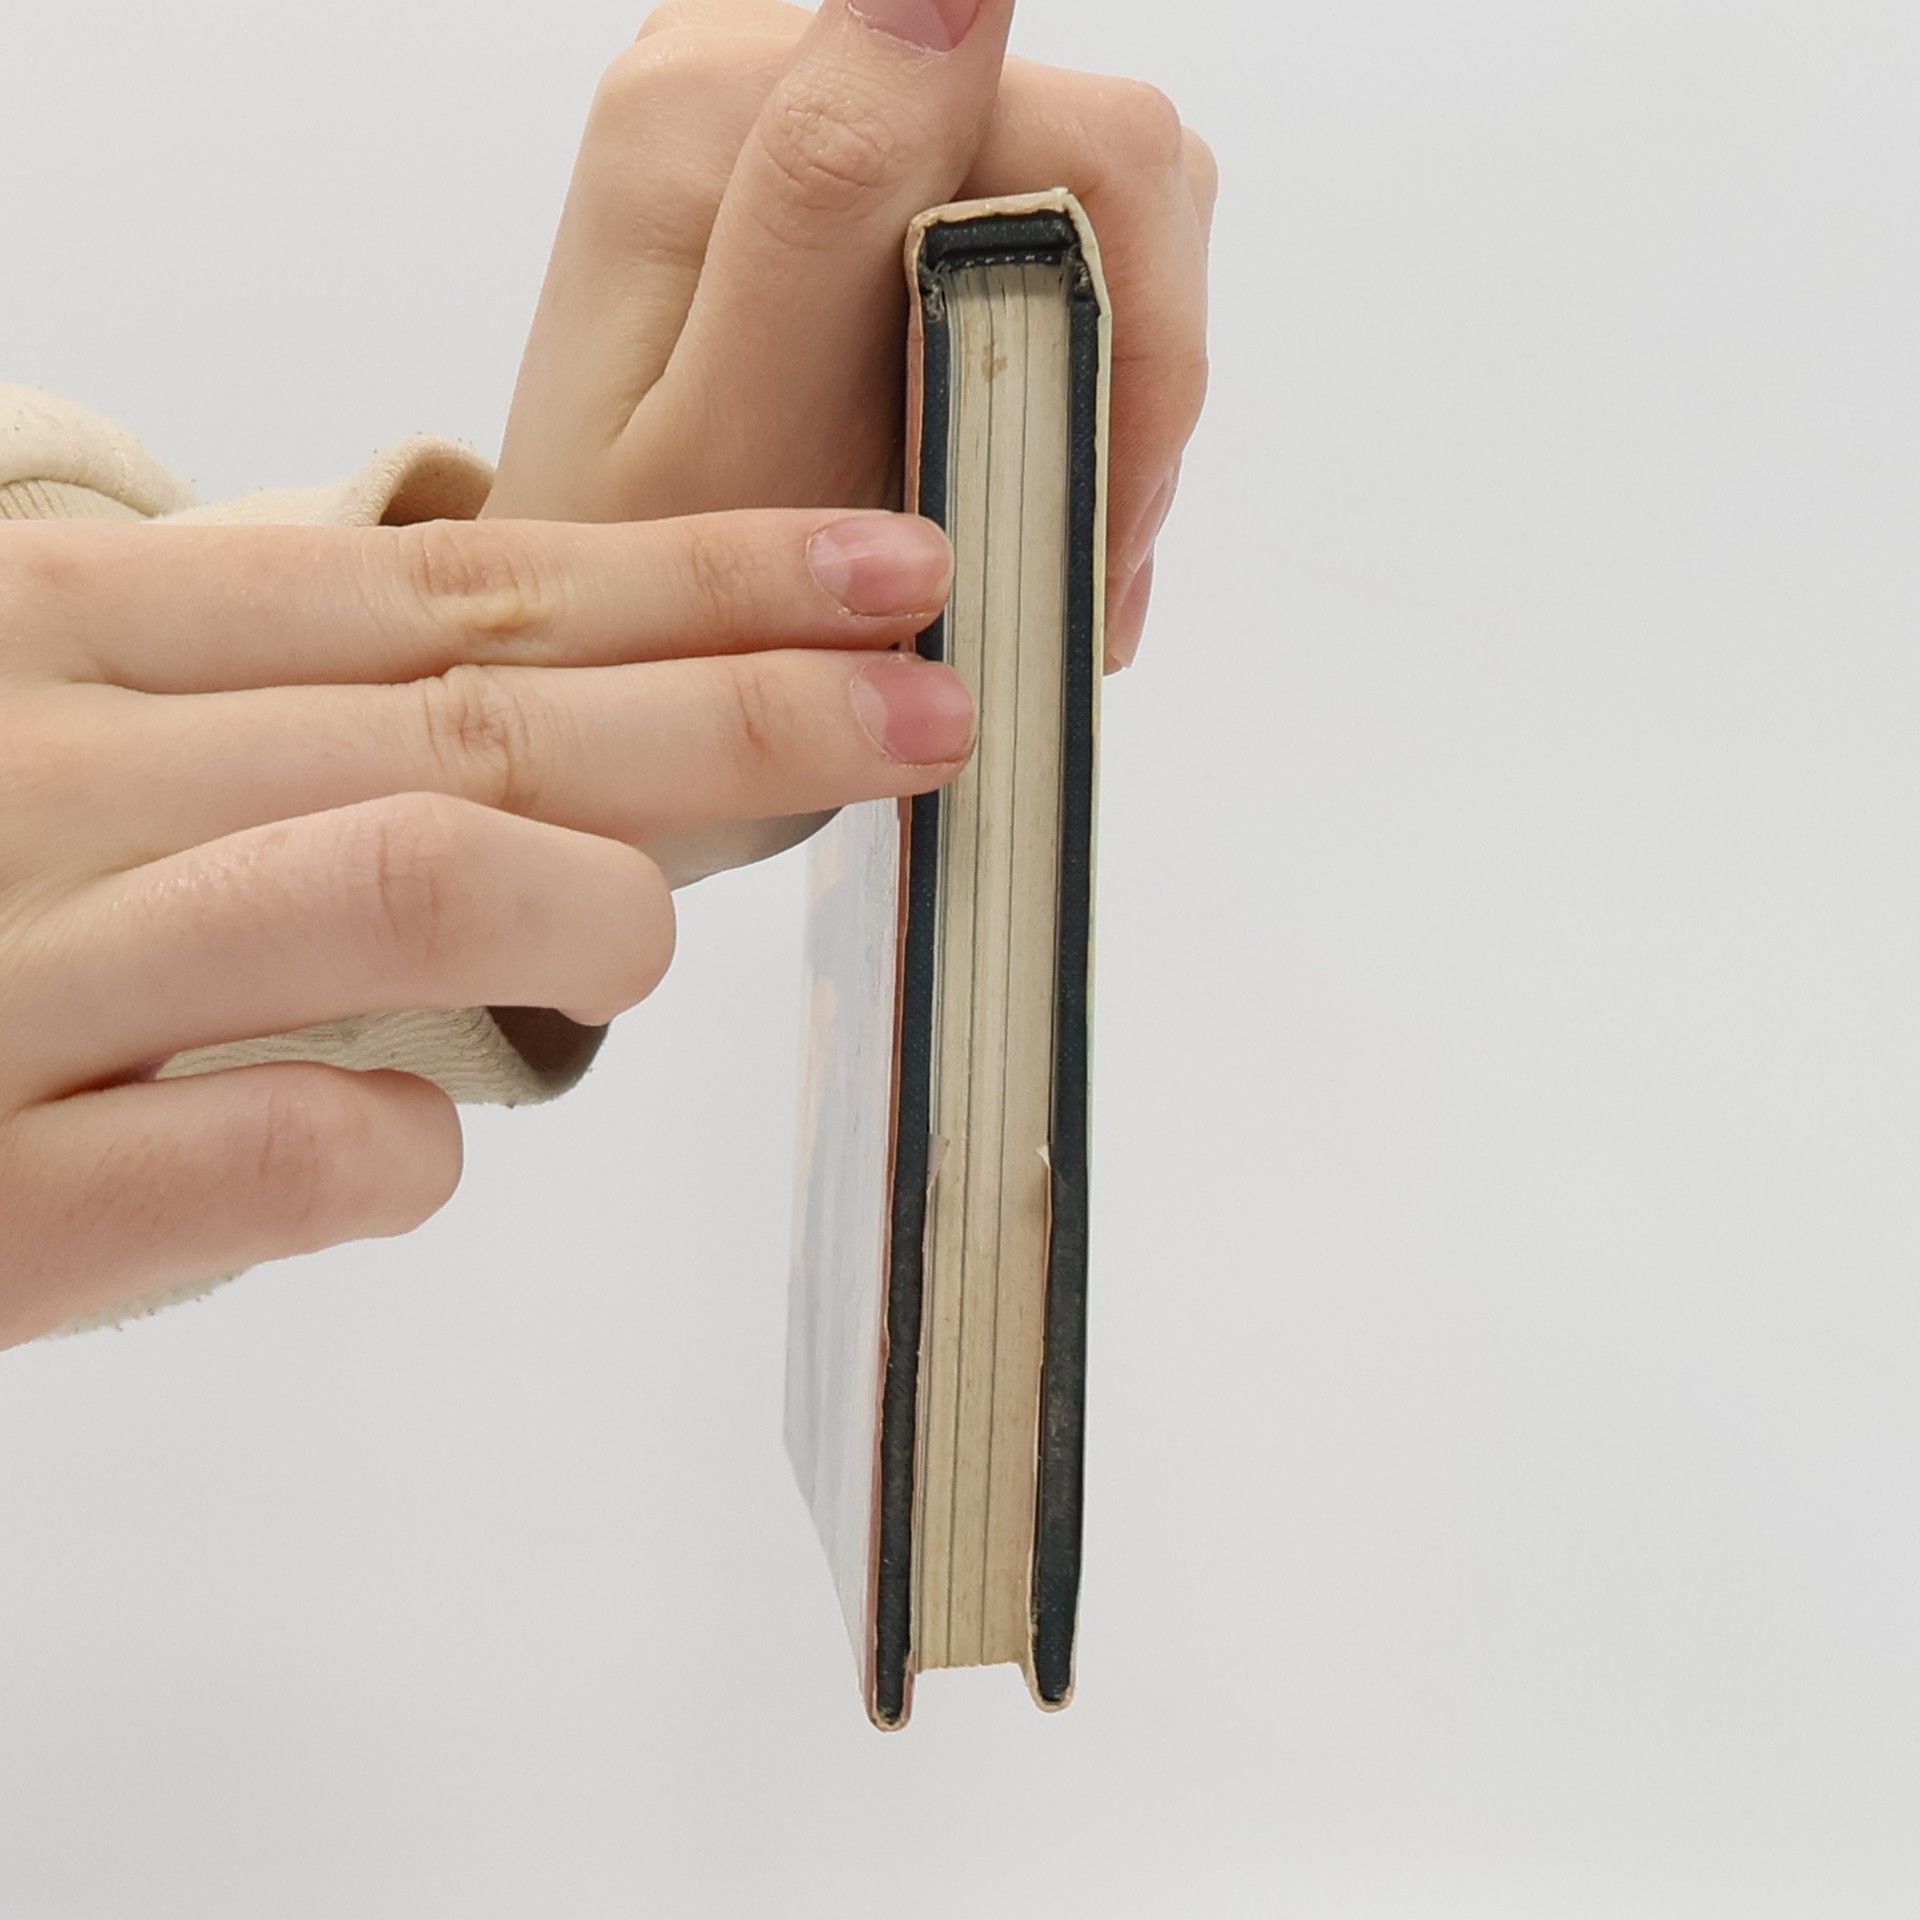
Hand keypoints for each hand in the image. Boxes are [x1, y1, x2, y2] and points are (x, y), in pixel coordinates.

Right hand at [0, 507, 961, 1346]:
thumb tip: (564, 759)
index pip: (454, 586)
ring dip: (588, 905)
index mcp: (89, 646)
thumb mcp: (82, 751)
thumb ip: (290, 725)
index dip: (692, 578)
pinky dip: (393, 1148)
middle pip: (484, 711)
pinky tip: (415, 1147)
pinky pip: (279, 1149)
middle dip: (741, 705)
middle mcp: (59, 767)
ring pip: (399, 872)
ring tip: (651, 938)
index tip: (880, 574)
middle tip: (932, 711)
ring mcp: (22, 967)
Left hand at [486, 0, 1214, 672]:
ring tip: (1043, 539)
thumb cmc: (643, 605)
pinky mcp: (853, 195)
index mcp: (724, 109)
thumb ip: (830, 195)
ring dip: (1101, 391)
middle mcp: (760, 72)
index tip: (1098, 516)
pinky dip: (1059, 386)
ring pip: (1093, 210)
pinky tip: (1013, 491)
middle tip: (1081, 556)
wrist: (598, 668)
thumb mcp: (738, 432)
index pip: (1079, 143)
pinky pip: (1039, 246)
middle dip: (1124, 380)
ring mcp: (812, 127)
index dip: (1139, 339)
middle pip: (1099, 165)